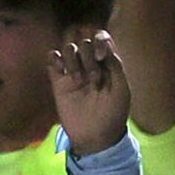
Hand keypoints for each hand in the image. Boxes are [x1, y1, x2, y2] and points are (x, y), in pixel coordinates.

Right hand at [49, 31, 132, 157]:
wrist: (95, 136)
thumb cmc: (113, 115)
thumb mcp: (122, 91)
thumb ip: (115, 65)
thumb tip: (104, 44)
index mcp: (107, 65)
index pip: (101, 38)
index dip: (99, 39)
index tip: (100, 56)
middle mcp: (90, 64)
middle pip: (84, 42)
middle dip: (88, 56)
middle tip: (94, 79)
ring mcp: (74, 71)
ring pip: (68, 47)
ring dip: (73, 59)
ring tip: (79, 80)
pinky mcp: (59, 80)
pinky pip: (52, 58)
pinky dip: (54, 58)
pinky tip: (62, 71)